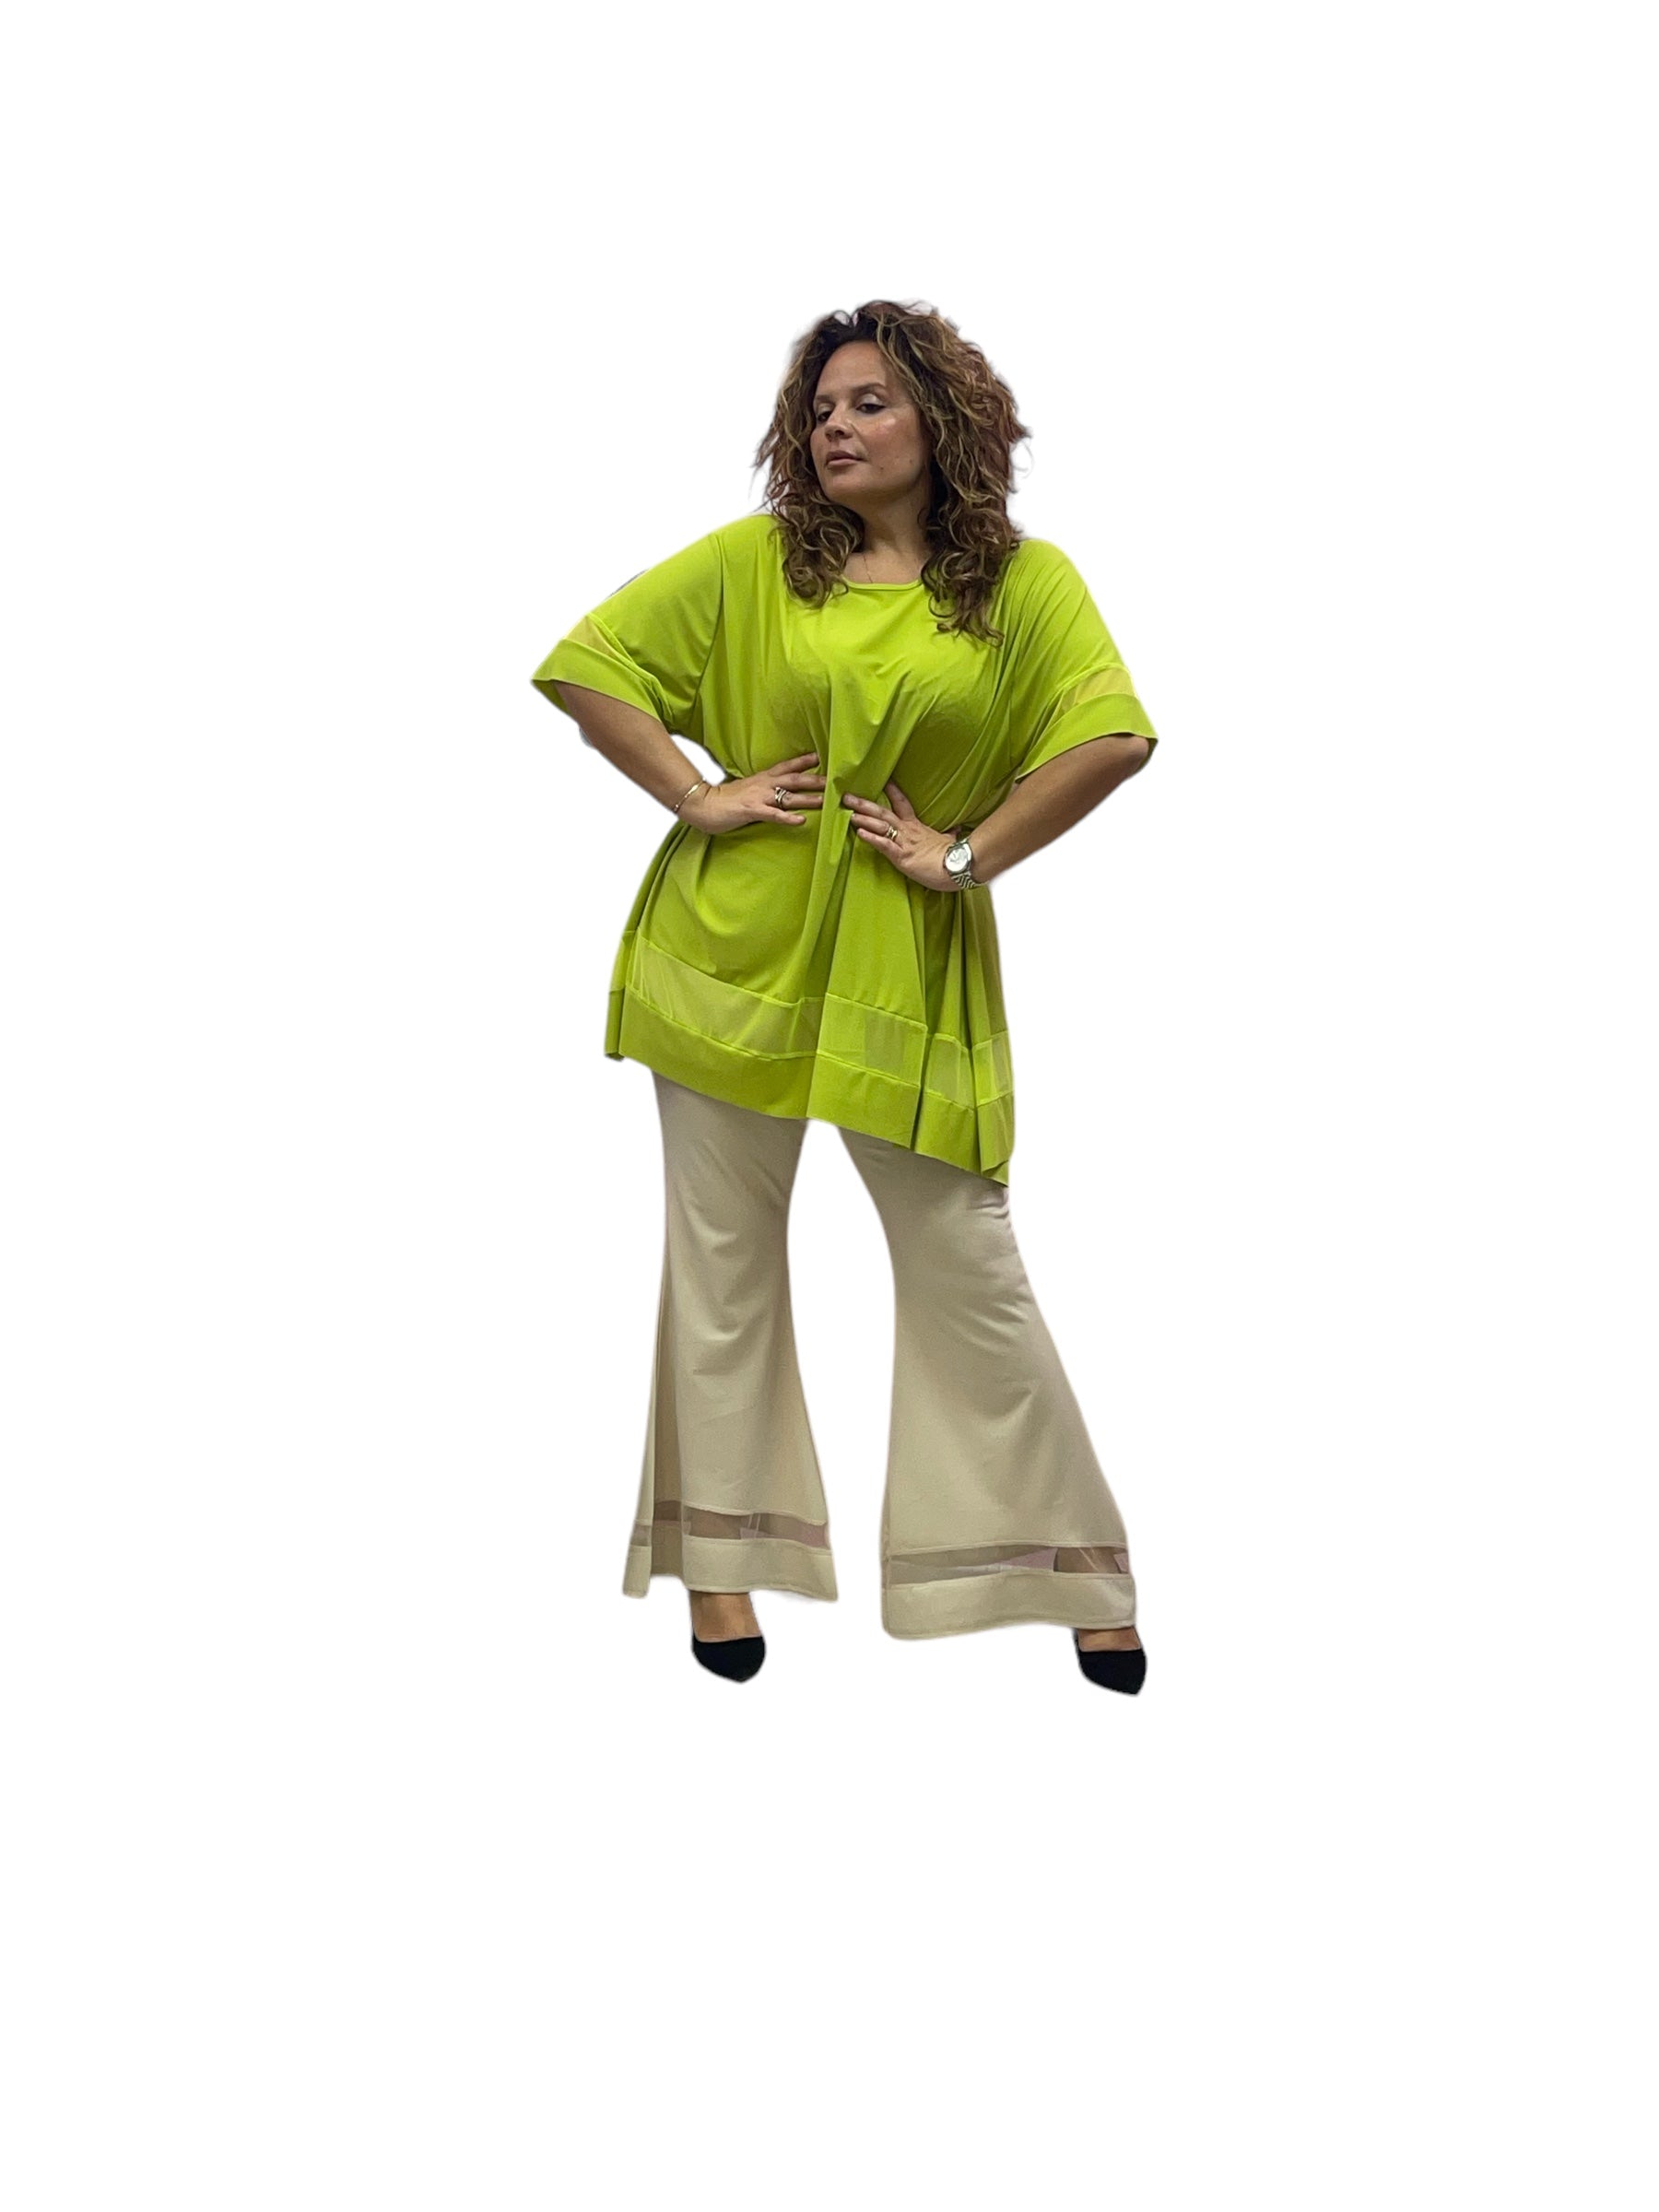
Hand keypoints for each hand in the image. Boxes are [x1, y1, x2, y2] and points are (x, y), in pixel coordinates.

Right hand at [680, 752, 824, 833]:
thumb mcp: (746, 789)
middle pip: (795, 780)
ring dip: (809, 799)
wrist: (702, 803)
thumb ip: (762, 788)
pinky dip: (787, 818)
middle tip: (836, 781)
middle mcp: (764, 785)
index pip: (787, 767)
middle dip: (816, 780)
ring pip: (789, 796)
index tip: (822, 757)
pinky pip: (773, 815)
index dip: (804, 762)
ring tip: (827, 801)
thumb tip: (775, 791)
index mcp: (763, 778)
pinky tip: (800, 821)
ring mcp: (759, 797)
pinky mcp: (752, 811)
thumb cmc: (724, 799)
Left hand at [843, 781, 955, 890]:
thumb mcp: (949, 841)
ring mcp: (904, 843)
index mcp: (916, 826)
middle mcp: (907, 831)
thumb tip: (956, 829)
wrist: (958, 867)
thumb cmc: (952, 856)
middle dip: (863, 804)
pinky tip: (860, 833)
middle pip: (883, 812)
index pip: (902, 803)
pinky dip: (872, 838)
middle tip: (846, 796)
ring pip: (881, 826)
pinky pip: (885, 845)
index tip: (881, 779)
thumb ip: (949, 834)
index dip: (892, 790)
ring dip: (864, 819)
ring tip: (848, 812)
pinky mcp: (903, 857)